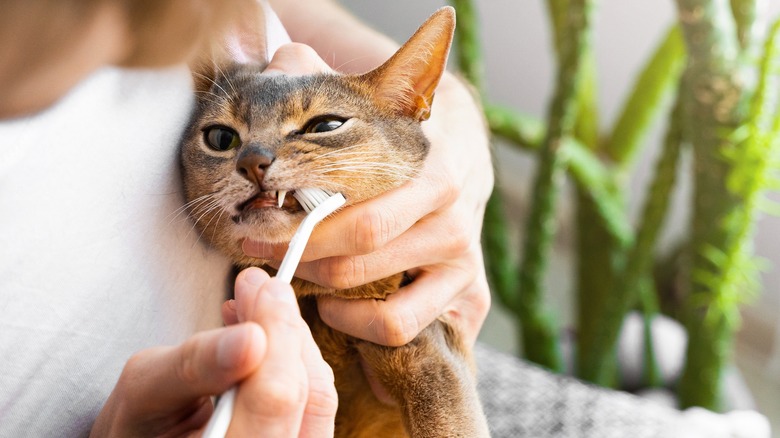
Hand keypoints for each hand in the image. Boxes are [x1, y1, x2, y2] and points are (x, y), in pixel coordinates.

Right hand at [91, 267, 336, 437]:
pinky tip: (264, 334)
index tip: (261, 286)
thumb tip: (252, 336)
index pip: (274, 398)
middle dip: (285, 329)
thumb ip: (196, 363)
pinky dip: (293, 360)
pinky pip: (315, 401)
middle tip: (259, 286)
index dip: (277, 334)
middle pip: (306, 394)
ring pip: (318, 395)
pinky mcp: (299, 437)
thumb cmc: (139, 425)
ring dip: (291, 341)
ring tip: (256, 305)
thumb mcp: (145, 391)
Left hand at [243, 43, 492, 346]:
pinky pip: (403, 329)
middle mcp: (456, 222)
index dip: (300, 225)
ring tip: (298, 275)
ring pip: (384, 306)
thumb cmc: (401, 135)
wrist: (462, 153)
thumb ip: (326, 82)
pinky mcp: (469, 297)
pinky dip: (361, 326)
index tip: (255, 220)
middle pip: (361, 257)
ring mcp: (465, 264)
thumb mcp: (372, 103)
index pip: (362, 214)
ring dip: (326, 294)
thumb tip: (285, 59)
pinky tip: (336, 305)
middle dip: (298, 256)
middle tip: (258, 247)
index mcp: (437, 171)